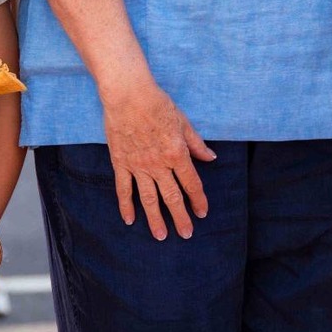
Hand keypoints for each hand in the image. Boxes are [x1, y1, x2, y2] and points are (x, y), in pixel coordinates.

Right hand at [100, 76, 216, 239]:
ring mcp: (138, 165)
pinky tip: (130, 220)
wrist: (128, 95)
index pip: (191, 182)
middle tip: (186, 234)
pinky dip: (126, 205)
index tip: (202, 213)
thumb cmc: (158, 104)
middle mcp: (158, 164)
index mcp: (177, 153)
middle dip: (180, 217)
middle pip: (172, 196)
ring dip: (155, 218)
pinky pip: (124, 188)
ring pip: (148, 198)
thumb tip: (211, 157)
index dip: (198, 199)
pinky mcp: (121, 163)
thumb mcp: (184, 122)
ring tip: (161, 236)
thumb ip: (196, 144)